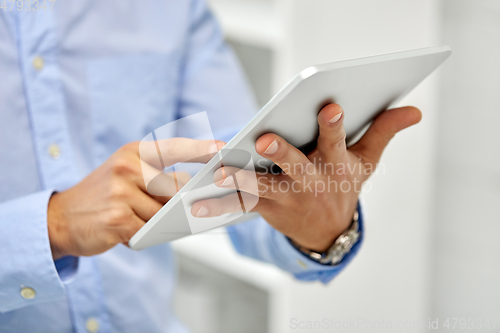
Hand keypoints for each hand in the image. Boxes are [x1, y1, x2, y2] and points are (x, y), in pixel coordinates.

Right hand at [48, 138, 224, 259]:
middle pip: (175, 189)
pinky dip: (142, 235)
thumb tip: (192, 188)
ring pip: (163, 214)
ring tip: (132, 218)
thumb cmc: (102, 197)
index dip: (199, 148)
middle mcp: (127, 167)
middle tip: (169, 209)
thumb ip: (158, 178)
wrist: (60, 219)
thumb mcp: (126, 175)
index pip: (173, 147)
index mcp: (132, 152)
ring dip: (155, 223)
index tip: (223, 148)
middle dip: (176, 204)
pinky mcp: (118, 218)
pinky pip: (148, 231)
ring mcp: (121, 192)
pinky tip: (124, 230)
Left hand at [191, 103, 420, 251]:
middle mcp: (311, 182)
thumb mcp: (366, 161)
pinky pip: (241, 206)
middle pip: (296, 165)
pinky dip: (220, 204)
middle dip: (282, 152)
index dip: (335, 126)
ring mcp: (287, 198)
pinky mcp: (267, 210)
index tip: (331, 106)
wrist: (328, 231)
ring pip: (262, 188)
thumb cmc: (344, 184)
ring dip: (242, 180)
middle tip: (265, 138)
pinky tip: (199, 203)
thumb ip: (383, 130)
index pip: (337, 142)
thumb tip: (414, 110)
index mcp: (335, 165)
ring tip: (220, 173)